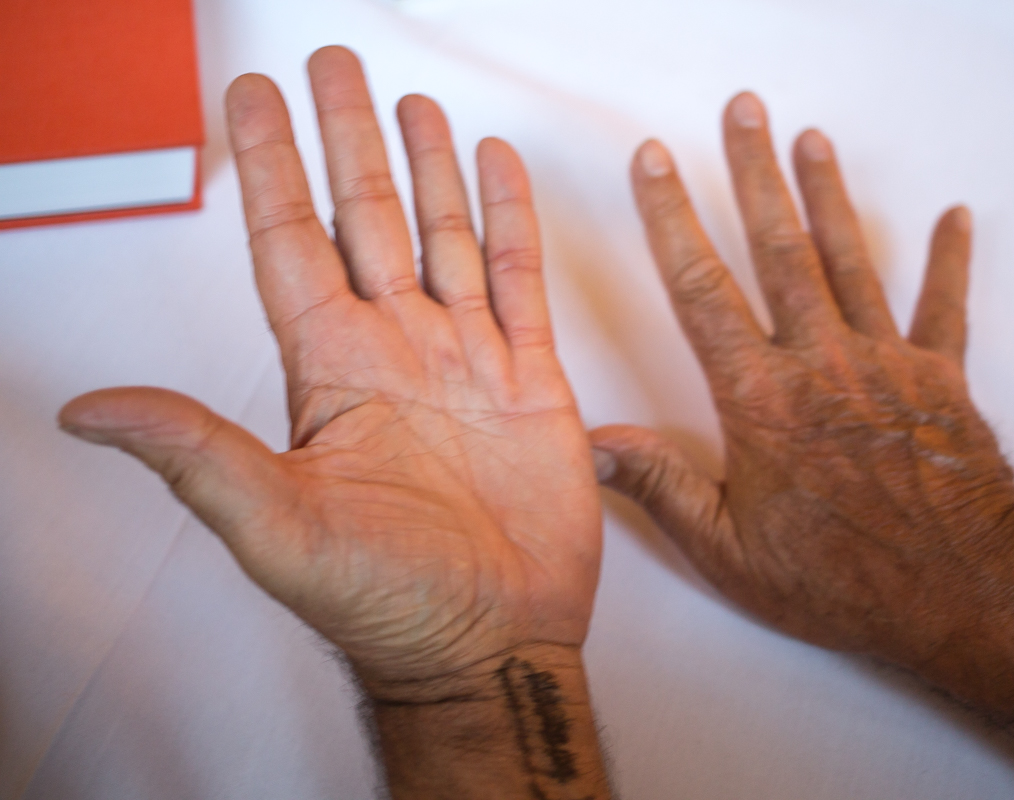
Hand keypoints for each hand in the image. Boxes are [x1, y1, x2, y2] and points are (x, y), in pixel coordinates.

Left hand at [60, 48, 600, 703]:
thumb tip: (91, 412)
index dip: (275, 169)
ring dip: (429, 170)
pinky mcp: (531, 384)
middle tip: (335, 69)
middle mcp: (397, 355)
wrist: (491, 644)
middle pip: (367, 221)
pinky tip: (497, 174)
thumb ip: (199, 456)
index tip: (257, 100)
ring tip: (415, 108)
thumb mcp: (279, 529)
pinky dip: (512, 224)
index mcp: (333, 375)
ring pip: (444, 239)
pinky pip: (520, 283)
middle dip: (350, 141)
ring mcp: (466, 364)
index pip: (293, 246)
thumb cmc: (388, 604)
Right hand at [591, 92, 1013, 663]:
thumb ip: (662, 487)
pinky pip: (945, 309)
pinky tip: (956, 218)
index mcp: (760, 398)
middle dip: (755, 174)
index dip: (673, 220)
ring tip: (812, 139)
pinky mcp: (940, 379)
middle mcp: (820, 362)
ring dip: (827, 196)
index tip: (657, 163)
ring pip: (849, 261)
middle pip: (779, 249)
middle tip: (744, 111)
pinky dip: (950, 262)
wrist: (960, 590)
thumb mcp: (728, 549)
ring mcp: (884, 363)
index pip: (701, 291)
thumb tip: (594, 442)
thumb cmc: (839, 578)